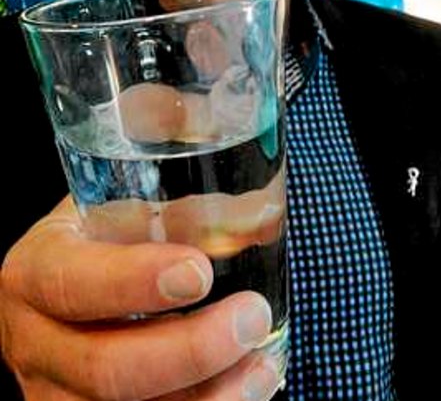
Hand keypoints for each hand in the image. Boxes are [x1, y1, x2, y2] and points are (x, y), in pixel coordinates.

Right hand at [0, 198, 280, 400]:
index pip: (72, 283)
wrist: (75, 287)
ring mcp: (54, 399)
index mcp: (35, 271)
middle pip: (104, 371)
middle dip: (190, 351)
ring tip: (262, 365)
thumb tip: (264, 215)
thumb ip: (183, 203)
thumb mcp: (123, 205)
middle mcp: (34, 344)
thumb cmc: (108, 238)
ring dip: (208, 400)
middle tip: (253, 316)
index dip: (132, 282)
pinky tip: (249, 390)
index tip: (200, 271)